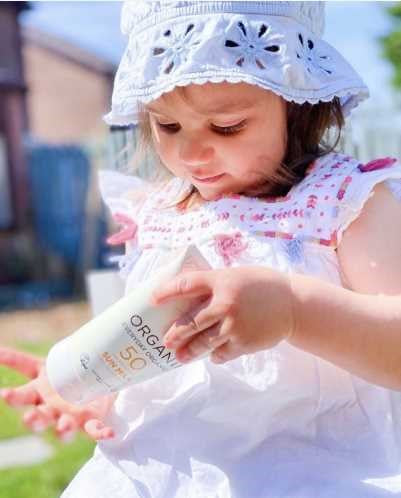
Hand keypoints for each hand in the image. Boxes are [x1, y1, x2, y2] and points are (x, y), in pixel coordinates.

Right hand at [0, 346, 115, 441]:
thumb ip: (16, 360)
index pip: (22, 396)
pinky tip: (109, 434)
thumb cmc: (58, 378)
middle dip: (34, 419)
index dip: (14, 397)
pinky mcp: (90, 421)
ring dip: (63, 428)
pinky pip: (95, 430)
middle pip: (40, 418)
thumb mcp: (39, 367)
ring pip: (64, 428)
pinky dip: (101, 433)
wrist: (86, 385)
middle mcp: (51, 410)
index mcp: (38, 395)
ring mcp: (71, 418)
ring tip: (63, 426)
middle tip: (31, 417)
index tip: (4, 394)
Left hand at [152, 266, 294, 363]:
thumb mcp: (236, 276)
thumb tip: (187, 298)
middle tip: (165, 341)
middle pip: (189, 322)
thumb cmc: (262, 286)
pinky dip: (214, 354)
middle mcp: (225, 303)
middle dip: (174, 334)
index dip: (166, 291)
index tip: (152, 299)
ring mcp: (234, 325)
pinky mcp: (243, 343)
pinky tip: (212, 354)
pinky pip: (221, 353)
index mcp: (221, 281)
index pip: (186, 285)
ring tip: (180, 356)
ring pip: (202, 342)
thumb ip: (215, 285)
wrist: (293, 304)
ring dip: (188, 351)